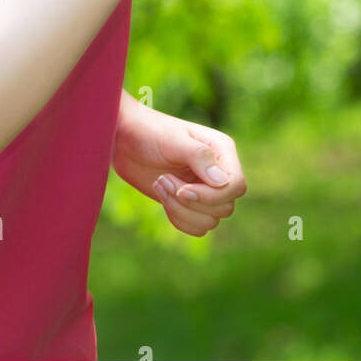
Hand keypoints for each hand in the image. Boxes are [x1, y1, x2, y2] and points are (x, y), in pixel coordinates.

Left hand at [112, 98, 246, 236]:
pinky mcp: (190, 203)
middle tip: (163, 179)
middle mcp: (218, 172)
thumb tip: (223, 182)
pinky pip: (198, 228)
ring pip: (211, 222)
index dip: (212, 196)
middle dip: (191, 202)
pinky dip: (179, 219)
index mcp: (222, 151)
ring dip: (181, 210)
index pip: (236, 186)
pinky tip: (162, 197)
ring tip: (160, 185)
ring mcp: (205, 189)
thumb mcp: (172, 139)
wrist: (125, 139)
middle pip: (225, 208)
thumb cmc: (149, 131)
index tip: (182, 189)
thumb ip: (199, 156)